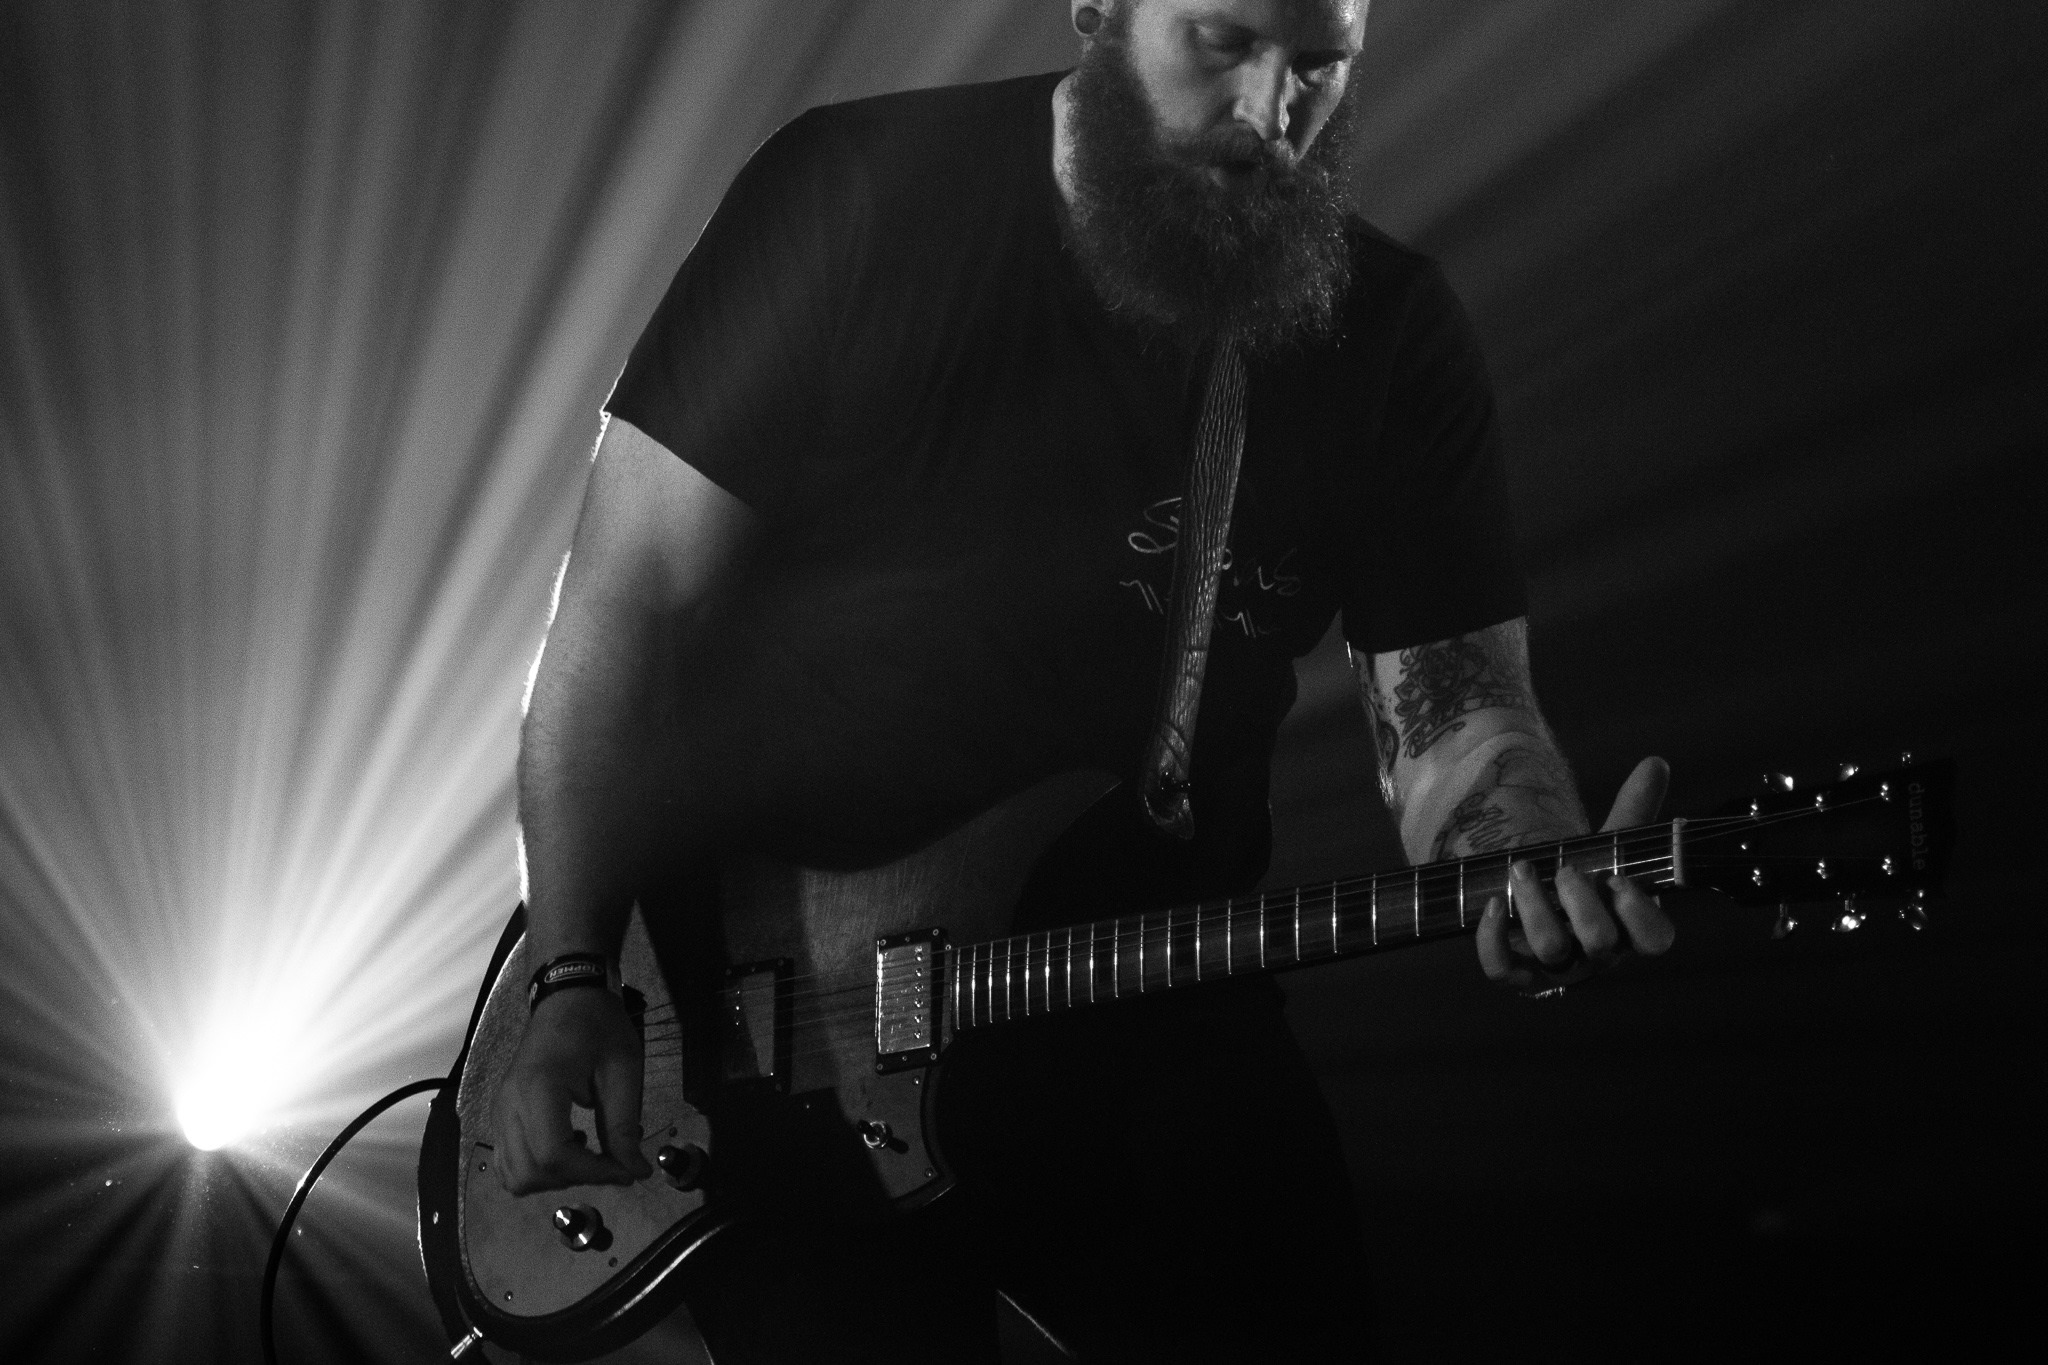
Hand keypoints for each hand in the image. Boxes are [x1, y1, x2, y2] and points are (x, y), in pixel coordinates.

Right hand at [492, 985, 652, 1193]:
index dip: (592, 1172)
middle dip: (575, 1178)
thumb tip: (634, 1172)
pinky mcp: (500, 1115)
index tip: (626, 1170)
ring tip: (587, 1152)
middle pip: (529, 1173)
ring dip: (554, 1179)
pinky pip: (507, 1163)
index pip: (554, 1154)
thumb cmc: (598, 1027)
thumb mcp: (623, 1070)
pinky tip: (566, 1145)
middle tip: (609, 1161)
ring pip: (513, 1176)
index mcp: (540, 1087)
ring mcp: (499, 1111)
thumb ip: (624, 1125)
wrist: (568, 998)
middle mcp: (509, 1104)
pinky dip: (536, 1170)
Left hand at [1475, 756, 1676, 993]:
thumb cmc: (1588, 877)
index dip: (1640, 913)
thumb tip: (1655, 763)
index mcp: (1632, 928)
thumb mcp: (1609, 846)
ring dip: (1534, 908)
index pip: (1655, 939)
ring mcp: (1559, 968)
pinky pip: (1503, 970)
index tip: (1618, 877)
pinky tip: (1492, 905)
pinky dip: (1493, 940)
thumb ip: (1634, 809)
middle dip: (1582, 904)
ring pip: (1551, 952)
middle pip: (1601, 945)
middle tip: (1565, 870)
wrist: (1541, 905)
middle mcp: (1599, 955)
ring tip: (1520, 868)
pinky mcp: (1518, 973)